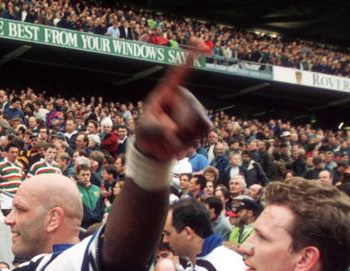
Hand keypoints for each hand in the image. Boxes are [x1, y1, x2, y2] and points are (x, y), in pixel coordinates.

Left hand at [134, 39, 211, 161]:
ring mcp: (194, 108)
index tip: (198, 41)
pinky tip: (184, 139)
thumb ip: (156, 129)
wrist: (155, 149)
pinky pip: (206, 127)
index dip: (189, 57)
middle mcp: (183, 97)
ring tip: (173, 136)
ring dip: (186, 133)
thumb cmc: (147, 133)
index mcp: (166, 92)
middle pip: (190, 108)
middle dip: (179, 125)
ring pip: (199, 119)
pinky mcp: (203, 122)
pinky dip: (194, 138)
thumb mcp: (145, 129)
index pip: (179, 72)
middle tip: (166, 133)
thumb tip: (173, 131)